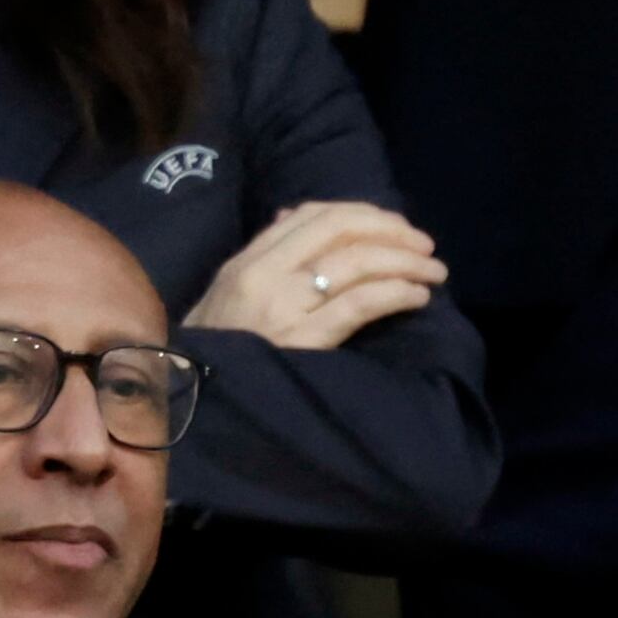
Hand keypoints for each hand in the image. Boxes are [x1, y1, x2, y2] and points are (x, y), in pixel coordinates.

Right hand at [187, 201, 447, 352]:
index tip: (391, 228)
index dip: (362, 214)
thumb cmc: (208, 355)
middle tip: (424, 246)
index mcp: (244, 264)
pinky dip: (398, 294)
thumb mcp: (222, 297)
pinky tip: (417, 298)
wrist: (184, 404)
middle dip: (392, 231)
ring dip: (407, 263)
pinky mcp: (304, 341)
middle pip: (340, 229)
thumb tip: (294, 214)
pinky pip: (361, 304)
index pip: (311, 216)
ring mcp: (282, 307)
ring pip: (358, 263)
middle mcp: (264, 276)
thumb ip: (260, 258)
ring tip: (433, 273)